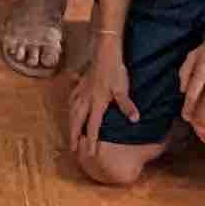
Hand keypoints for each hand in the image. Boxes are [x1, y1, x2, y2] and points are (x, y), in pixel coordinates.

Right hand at [63, 39, 140, 159]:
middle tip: (73, 148)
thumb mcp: (122, 89)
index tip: (88, 154)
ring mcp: (81, 91)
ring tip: (70, 133)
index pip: (93, 126)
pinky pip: (72, 98)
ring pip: (72, 111)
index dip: (91, 141)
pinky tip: (71, 107)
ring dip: (71, 123)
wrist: (104, 51)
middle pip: (77, 121)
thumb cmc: (115, 70)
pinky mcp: (81, 83)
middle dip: (75, 136)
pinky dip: (70, 106)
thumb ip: (126, 105)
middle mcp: (86, 99)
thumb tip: (135, 119)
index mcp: (97, 103)